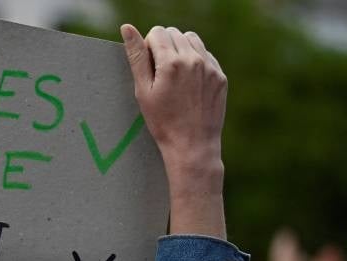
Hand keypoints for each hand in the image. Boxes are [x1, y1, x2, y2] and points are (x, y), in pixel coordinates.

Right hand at [122, 25, 227, 239]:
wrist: (192, 145)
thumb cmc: (162, 122)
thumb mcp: (143, 91)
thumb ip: (137, 56)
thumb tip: (126, 28)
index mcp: (172, 62)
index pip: (157, 32)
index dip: (149, 47)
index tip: (150, 68)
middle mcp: (194, 59)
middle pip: (174, 33)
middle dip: (164, 46)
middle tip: (161, 75)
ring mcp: (210, 67)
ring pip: (192, 39)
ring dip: (181, 49)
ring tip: (175, 75)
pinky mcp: (220, 76)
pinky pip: (206, 55)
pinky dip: (196, 61)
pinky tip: (189, 84)